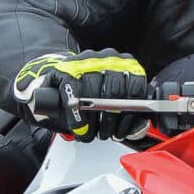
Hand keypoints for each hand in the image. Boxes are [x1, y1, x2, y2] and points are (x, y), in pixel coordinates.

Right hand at [13, 49, 148, 140]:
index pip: (136, 85)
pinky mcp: (65, 69)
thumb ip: (128, 115)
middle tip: (106, 134)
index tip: (122, 130)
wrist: (53, 87)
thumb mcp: (111, 105)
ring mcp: (85, 62)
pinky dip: (77, 116)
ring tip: (91, 133)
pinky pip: (73, 94)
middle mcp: (107, 58)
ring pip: (94, 93)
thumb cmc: (87, 96)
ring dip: (93, 120)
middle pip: (116, 90)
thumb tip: (140, 128)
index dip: (131, 113)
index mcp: (124, 65)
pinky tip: (79, 127)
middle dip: (111, 119)